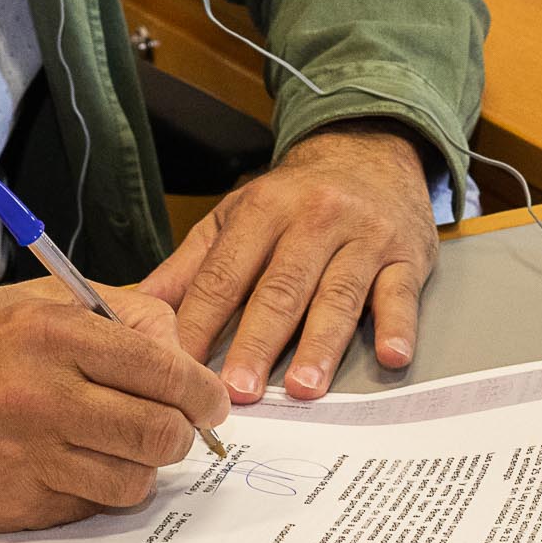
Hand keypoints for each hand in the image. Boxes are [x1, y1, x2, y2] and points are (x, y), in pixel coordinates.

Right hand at [0, 280, 229, 530]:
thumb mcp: (35, 302)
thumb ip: (116, 314)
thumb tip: (181, 348)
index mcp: (54, 333)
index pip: (162, 367)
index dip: (202, 390)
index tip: (212, 402)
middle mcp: (42, 394)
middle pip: (158, 432)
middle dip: (183, 435)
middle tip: (179, 430)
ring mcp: (25, 455)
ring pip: (131, 480)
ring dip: (141, 469)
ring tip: (124, 449)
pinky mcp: (10, 503)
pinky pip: (85, 506)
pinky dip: (93, 490)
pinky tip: (73, 465)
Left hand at [137, 120, 439, 403]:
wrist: (369, 152)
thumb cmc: (294, 197)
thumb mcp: (237, 215)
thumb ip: (192, 265)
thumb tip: (134, 307)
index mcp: (263, 209)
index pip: (226, 273)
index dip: (202, 322)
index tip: (181, 367)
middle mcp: (314, 218)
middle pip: (282, 287)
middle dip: (257, 340)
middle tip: (237, 390)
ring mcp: (364, 236)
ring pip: (339, 294)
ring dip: (321, 343)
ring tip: (303, 388)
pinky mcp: (407, 255)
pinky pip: (401, 292)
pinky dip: (398, 325)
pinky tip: (391, 356)